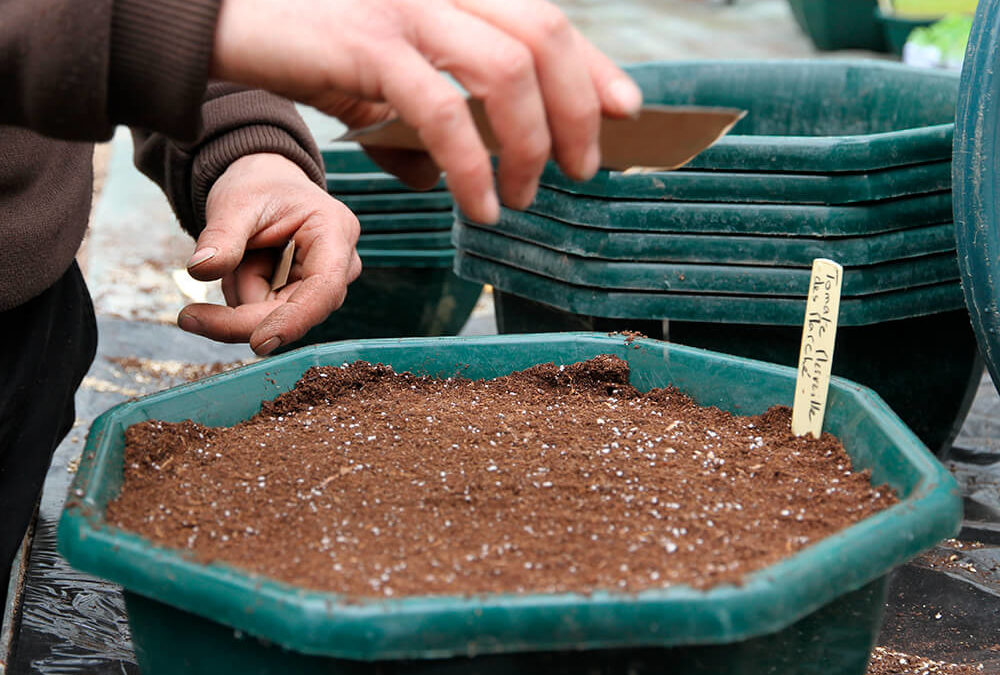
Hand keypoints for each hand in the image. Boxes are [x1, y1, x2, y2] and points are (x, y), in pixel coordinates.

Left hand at [176, 153, 361, 354]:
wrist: (267, 186)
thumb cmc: (260, 188)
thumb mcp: (235, 202)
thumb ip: (222, 236)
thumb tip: (199, 270)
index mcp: (333, 233)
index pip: (323, 288)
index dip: (293, 320)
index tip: (258, 343)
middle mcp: (339, 266)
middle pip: (292, 312)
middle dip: (241, 309)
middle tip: (188, 314)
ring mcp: (323, 287)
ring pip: (271, 316)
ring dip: (242, 290)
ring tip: (243, 252)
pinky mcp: (305, 299)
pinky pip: (265, 315)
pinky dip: (245, 293)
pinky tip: (249, 265)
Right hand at [211, 0, 642, 222]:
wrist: (219, 22)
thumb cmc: (304, 49)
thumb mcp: (379, 79)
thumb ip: (423, 114)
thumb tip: (447, 177)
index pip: (543, 18)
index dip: (594, 65)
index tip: (627, 110)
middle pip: (543, 37)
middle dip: (579, 109)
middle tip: (584, 167)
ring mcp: (405, 4)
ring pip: (506, 71)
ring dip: (529, 144)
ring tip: (524, 196)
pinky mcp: (368, 42)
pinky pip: (442, 110)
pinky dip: (472, 166)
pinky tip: (478, 205)